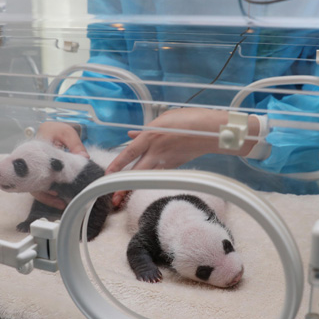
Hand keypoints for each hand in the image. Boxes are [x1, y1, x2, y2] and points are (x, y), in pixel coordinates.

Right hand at [31, 122, 88, 209]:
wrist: (50, 131)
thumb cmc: (56, 131)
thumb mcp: (67, 133)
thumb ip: (75, 144)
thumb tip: (84, 158)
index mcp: (35, 148)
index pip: (34, 166)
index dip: (42, 180)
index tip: (54, 189)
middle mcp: (30, 161)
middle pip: (32, 182)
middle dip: (46, 195)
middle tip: (61, 202)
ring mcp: (33, 170)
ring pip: (36, 188)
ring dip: (48, 197)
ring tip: (62, 204)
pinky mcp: (39, 175)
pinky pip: (41, 188)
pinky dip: (50, 195)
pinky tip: (61, 200)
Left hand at [105, 108, 259, 206]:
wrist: (211, 131)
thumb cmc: (188, 120)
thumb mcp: (163, 119)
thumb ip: (145, 130)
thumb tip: (131, 135)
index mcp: (151, 136)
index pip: (128, 153)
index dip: (117, 165)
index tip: (107, 175)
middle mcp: (156, 150)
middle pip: (136, 172)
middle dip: (123, 187)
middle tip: (113, 199)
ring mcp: (166, 160)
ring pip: (146, 177)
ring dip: (135, 188)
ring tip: (123, 199)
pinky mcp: (175, 166)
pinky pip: (158, 174)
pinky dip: (149, 180)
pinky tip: (142, 185)